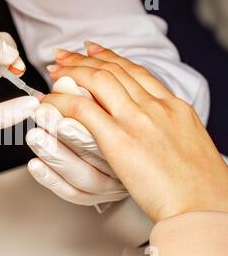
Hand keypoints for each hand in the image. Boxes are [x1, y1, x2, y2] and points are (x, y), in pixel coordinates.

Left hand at [37, 42, 227, 221]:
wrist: (205, 205)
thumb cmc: (199, 184)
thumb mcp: (189, 143)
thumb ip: (169, 129)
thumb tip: (154, 129)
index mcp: (173, 107)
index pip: (136, 71)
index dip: (110, 57)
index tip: (92, 50)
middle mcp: (156, 107)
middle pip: (113, 71)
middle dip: (84, 59)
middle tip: (63, 54)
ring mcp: (138, 121)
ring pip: (98, 82)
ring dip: (71, 73)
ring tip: (53, 69)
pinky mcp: (120, 140)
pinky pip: (83, 110)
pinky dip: (63, 102)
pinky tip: (51, 101)